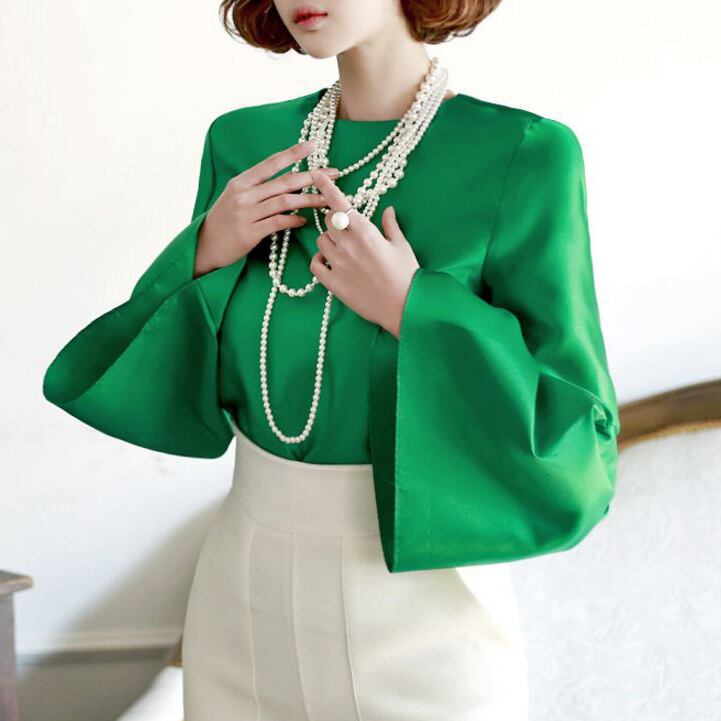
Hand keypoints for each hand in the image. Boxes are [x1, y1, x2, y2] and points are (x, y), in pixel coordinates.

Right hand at [194, 139, 338, 276]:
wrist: (205, 246)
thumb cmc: (224, 221)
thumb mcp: (236, 198)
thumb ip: (258, 189)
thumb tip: (288, 183)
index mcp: (241, 182)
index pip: (271, 162)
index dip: (293, 153)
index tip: (313, 145)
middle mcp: (244, 194)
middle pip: (285, 182)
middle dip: (312, 177)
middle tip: (334, 175)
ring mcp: (246, 213)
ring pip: (285, 202)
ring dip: (309, 200)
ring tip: (326, 201)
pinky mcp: (250, 233)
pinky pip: (278, 223)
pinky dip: (293, 221)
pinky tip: (304, 221)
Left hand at [308, 168, 419, 338]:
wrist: (403, 308)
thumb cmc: (407, 276)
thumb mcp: (402, 246)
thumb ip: (390, 225)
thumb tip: (388, 210)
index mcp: (365, 231)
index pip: (339, 203)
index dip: (325, 186)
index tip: (314, 174)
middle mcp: (348, 245)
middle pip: (329, 220)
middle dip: (336, 220)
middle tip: (348, 229)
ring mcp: (338, 264)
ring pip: (321, 241)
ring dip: (329, 240)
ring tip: (344, 249)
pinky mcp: (333, 283)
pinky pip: (315, 264)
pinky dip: (319, 260)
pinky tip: (329, 262)